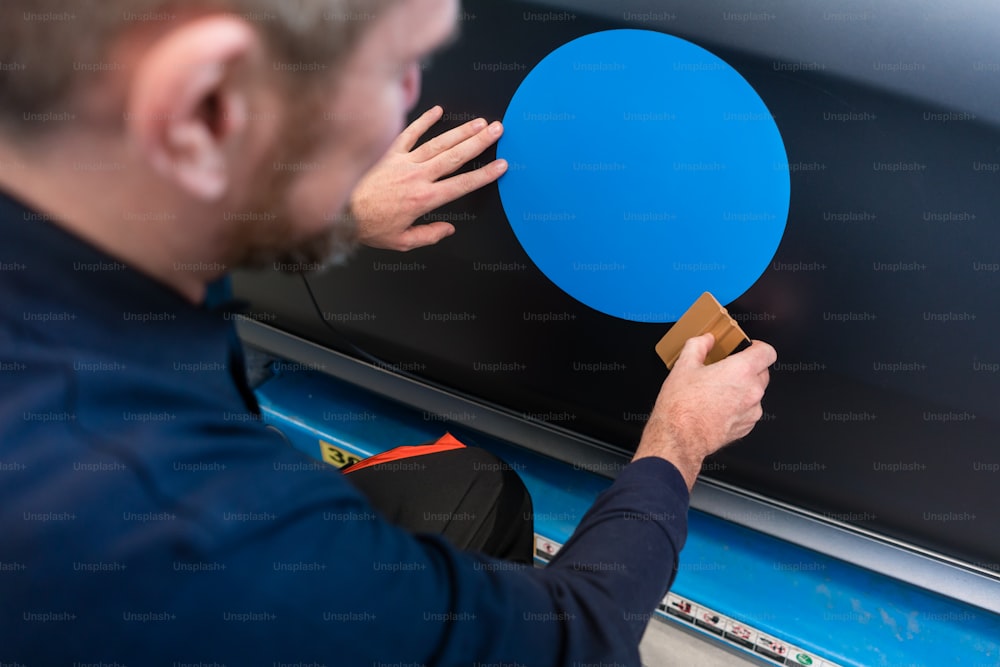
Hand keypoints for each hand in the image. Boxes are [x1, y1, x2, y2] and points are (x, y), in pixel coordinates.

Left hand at [350, 105, 507, 251]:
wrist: (338, 213)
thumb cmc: (367, 227)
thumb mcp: (401, 241)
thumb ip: (428, 235)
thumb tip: (447, 230)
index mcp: (423, 199)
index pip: (462, 185)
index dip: (485, 174)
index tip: (501, 165)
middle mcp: (416, 176)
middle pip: (455, 156)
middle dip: (479, 142)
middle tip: (497, 130)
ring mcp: (402, 162)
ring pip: (438, 143)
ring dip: (460, 131)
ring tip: (478, 122)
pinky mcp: (387, 153)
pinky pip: (408, 133)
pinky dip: (423, 121)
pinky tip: (437, 111)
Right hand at [632, 334, 776, 489]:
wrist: (679, 438)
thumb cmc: (681, 406)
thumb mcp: (683, 366)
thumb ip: (698, 345)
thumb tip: (705, 340)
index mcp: (741, 371)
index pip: (767, 352)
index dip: (758, 347)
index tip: (748, 348)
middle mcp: (752, 391)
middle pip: (763, 372)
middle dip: (748, 368)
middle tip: (727, 369)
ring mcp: (751, 411)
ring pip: (756, 393)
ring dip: (743, 388)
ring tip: (719, 391)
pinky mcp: (746, 427)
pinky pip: (749, 410)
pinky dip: (739, 406)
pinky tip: (718, 406)